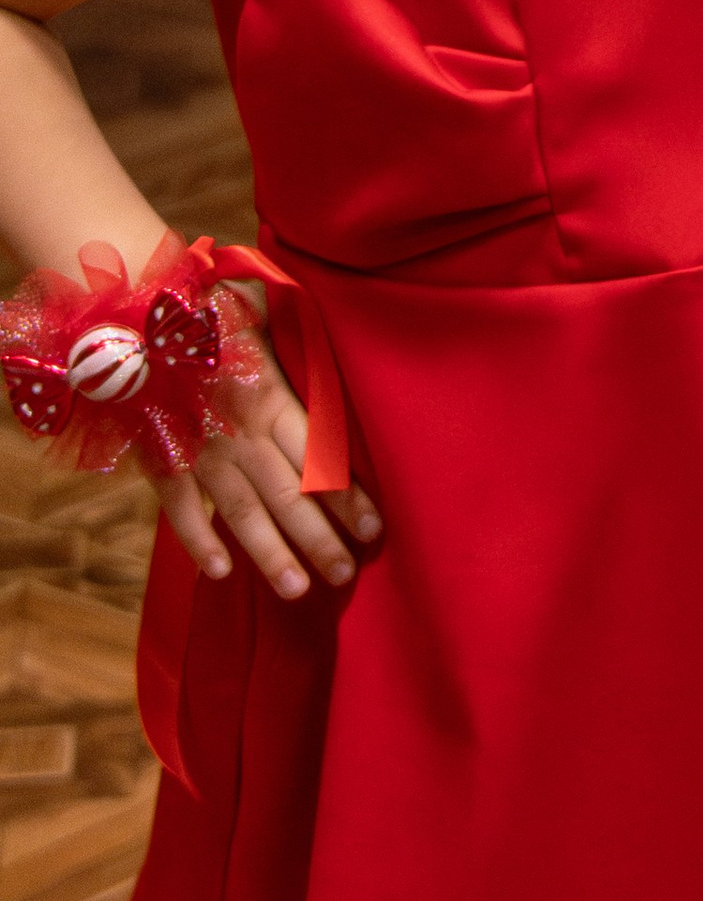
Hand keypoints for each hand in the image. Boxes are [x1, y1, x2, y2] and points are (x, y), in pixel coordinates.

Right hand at [153, 322, 379, 599]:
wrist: (130, 317)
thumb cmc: (208, 310)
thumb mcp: (263, 314)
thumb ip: (297, 339)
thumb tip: (344, 334)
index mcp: (271, 395)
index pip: (320, 458)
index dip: (348, 497)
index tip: (373, 529)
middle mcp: (241, 431)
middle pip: (290, 495)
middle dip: (319, 539)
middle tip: (345, 575)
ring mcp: (201, 450)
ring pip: (242, 511)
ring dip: (270, 553)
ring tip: (298, 590)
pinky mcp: (162, 460)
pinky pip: (181, 509)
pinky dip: (198, 541)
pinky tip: (221, 572)